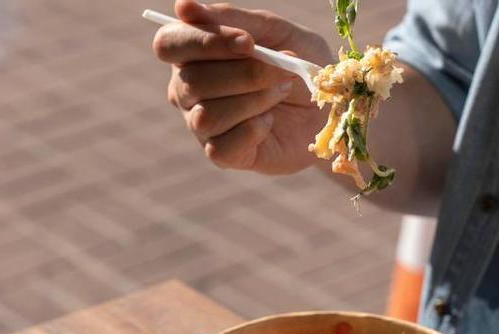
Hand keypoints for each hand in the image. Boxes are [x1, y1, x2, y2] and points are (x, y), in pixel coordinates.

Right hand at [153, 0, 332, 173]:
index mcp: (192, 52)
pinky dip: (254, 130)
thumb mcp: (273, 31)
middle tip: (284, 68)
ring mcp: (200, 124)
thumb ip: (232, 19)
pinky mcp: (222, 155)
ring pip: (207, 115)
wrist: (329, 104)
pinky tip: (270, 121)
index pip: (169, 43)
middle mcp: (186, 89)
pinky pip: (222, 146)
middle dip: (247, 73)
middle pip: (192, 81)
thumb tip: (182, 6)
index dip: (206, 42)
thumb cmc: (298, 61)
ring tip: (282, 90)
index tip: (248, 42)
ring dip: (254, 100)